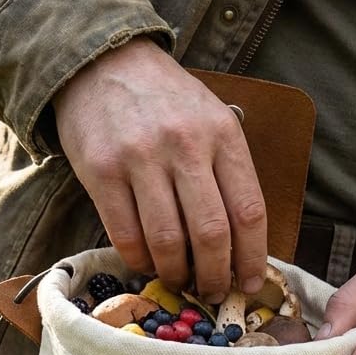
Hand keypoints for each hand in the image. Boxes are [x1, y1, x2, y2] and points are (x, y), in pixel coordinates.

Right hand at [52, 38, 267, 301]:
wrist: (102, 62)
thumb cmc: (165, 101)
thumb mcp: (210, 119)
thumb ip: (226, 172)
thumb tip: (240, 246)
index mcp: (222, 134)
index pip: (248, 211)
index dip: (253, 258)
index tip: (252, 283)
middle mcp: (185, 146)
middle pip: (211, 233)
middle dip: (215, 276)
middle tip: (212, 292)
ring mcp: (141, 158)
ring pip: (168, 241)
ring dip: (175, 274)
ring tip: (178, 281)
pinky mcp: (102, 172)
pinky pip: (125, 235)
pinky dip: (140, 260)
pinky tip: (147, 263)